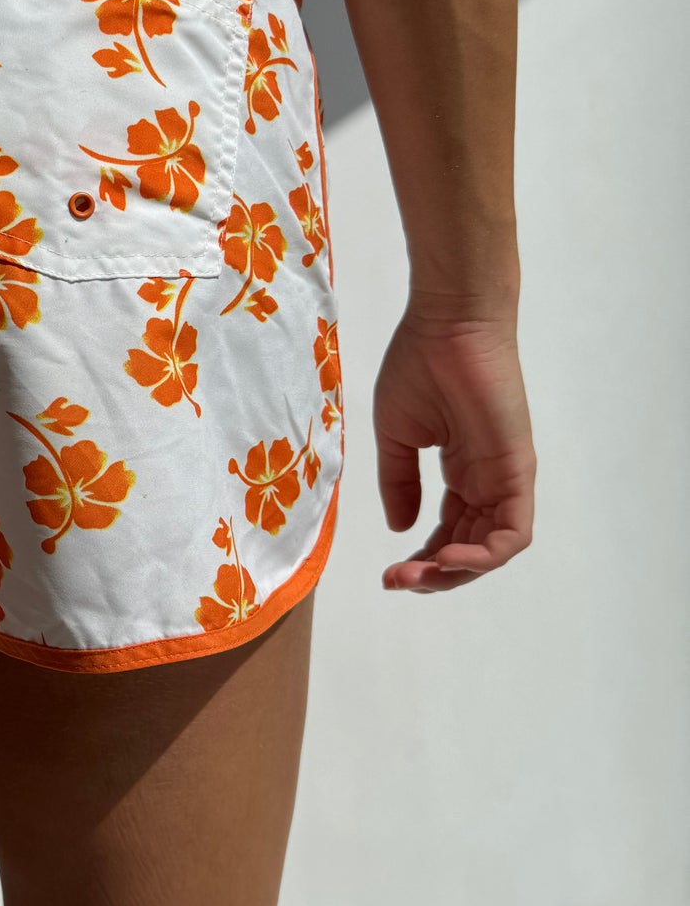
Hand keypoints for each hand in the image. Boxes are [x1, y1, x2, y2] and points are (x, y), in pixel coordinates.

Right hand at [373, 305, 534, 591]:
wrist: (447, 325)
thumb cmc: (420, 366)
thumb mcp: (397, 436)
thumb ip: (399, 483)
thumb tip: (401, 528)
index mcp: (462, 472)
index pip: (450, 533)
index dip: (422, 560)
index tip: (387, 572)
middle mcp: (488, 482)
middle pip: (470, 549)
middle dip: (434, 575)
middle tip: (396, 580)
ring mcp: (506, 479)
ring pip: (492, 550)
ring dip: (455, 573)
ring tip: (416, 574)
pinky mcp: (518, 473)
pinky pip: (511, 534)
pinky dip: (483, 557)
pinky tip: (446, 558)